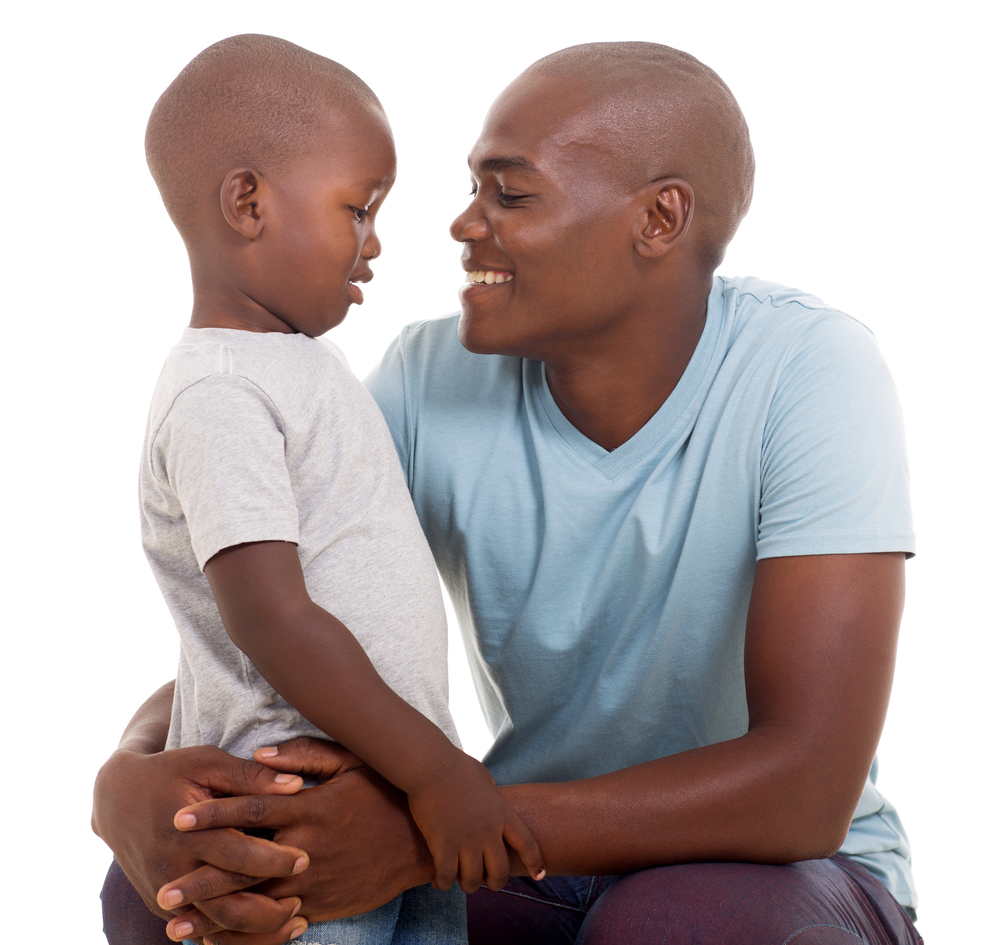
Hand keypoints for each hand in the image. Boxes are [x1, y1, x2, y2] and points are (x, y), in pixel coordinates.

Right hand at [92, 744, 309, 942]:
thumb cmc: (170, 772)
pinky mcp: (162, 906)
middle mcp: (172, 870)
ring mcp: (163, 893)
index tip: (305, 859)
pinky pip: (201, 930)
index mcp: (185, 833)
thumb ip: (250, 777)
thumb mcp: (208, 763)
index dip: (272, 861)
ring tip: (295, 923)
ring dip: (256, 932)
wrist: (116, 798)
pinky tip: (266, 933)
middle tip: (303, 902)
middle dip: (268, 908)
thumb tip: (295, 787)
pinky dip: (234, 936)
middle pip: (225, 903)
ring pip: (214, 927)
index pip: (235, 856)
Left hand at [164, 738, 435, 939]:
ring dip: (214, 916)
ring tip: (176, 926)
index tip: (177, 817)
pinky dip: (246, 934)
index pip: (251, 809)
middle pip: (244, 865)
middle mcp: (307, 848)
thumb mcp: (352, 761)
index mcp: (309, 808)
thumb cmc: (384, 792)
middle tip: (162, 890)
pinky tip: (219, 941)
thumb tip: (259, 754)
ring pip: (255, 903)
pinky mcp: (323, 905)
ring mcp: (314, 882)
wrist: (422, 841)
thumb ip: (305, 755)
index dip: (213, 814)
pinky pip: (278, 925)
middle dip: (200, 879)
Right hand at [407, 751, 544, 892]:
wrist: (432, 766)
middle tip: (487, 882)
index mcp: (501, 814)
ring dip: (468, 885)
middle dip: (495, 882)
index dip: (535, 862)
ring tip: (460, 881)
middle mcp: (488, 831)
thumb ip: (491, 791)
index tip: (540, 874)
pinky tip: (438, 881)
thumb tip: (493, 791)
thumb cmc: (454, 766)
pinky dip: (443, 883)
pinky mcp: (443, 845)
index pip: (527, 843)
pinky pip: (447, 877)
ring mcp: (466, 841)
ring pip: (473, 881)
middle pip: (500, 871)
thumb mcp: (483, 777)